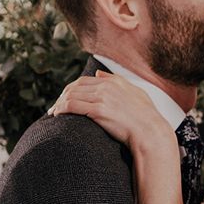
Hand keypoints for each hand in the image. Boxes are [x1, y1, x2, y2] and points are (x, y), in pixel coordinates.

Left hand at [49, 71, 170, 149]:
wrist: (150, 131)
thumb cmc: (146, 116)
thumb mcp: (136, 92)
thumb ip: (117, 80)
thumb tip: (99, 72)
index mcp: (114, 82)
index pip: (84, 80)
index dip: (71, 89)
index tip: (65, 97)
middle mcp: (106, 86)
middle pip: (75, 87)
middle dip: (62, 96)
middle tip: (56, 106)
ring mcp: (102, 97)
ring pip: (71, 95)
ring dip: (59, 103)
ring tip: (54, 112)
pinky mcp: (98, 110)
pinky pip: (72, 106)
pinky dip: (61, 109)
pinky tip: (57, 114)